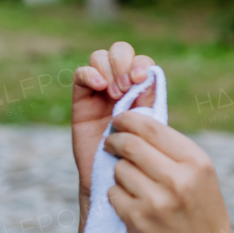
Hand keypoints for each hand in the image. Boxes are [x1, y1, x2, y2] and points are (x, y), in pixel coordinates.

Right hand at [73, 42, 154, 193]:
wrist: (115, 181)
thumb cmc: (139, 158)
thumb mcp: (150, 129)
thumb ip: (150, 102)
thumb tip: (151, 76)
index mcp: (143, 91)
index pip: (142, 61)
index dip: (141, 64)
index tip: (141, 80)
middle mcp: (121, 87)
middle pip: (120, 51)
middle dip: (124, 62)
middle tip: (127, 87)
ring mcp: (100, 92)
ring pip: (100, 58)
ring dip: (109, 69)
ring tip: (114, 93)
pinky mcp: (82, 100)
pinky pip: (81, 74)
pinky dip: (90, 74)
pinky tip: (100, 88)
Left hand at [103, 111, 233, 232]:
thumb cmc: (202, 211)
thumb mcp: (202, 175)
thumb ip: (174, 149)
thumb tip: (136, 119)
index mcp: (196, 163)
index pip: (151, 128)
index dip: (128, 119)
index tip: (119, 120)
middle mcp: (177, 180)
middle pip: (130, 145)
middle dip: (115, 140)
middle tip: (111, 143)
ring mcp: (155, 201)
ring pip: (119, 170)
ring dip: (120, 173)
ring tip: (134, 183)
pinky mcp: (137, 220)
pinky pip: (113, 194)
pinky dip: (118, 195)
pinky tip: (133, 203)